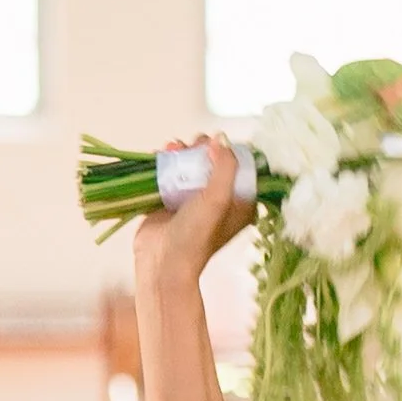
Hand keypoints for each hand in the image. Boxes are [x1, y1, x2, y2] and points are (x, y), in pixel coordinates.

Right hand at [132, 134, 255, 299]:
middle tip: (193, 146)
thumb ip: (225, 165)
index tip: (216, 142)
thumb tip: (220, 138)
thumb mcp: (219, 197)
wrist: (163, 262)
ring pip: (190, 165)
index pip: (240, 167)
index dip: (229, 150)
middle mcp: (218, 201)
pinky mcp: (169, 201)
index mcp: (239, 203)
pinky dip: (166, 162)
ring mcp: (192, 201)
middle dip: (202, 148)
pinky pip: (170, 174)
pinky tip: (161, 154)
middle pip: (213, 163)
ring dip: (182, 152)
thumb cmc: (196, 235)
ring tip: (172, 148)